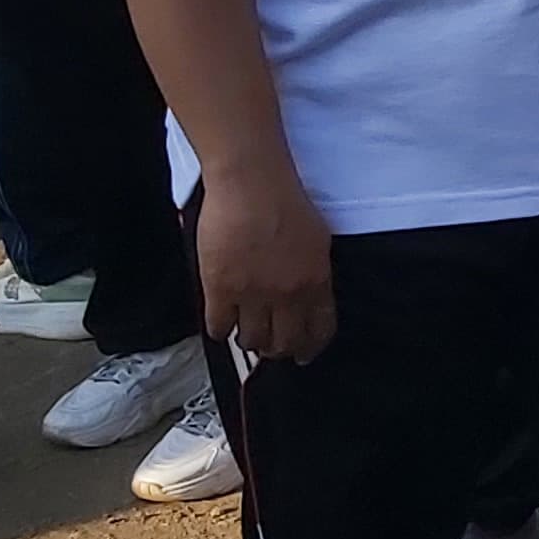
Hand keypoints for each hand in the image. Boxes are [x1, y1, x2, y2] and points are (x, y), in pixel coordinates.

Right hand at [198, 157, 336, 363]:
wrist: (251, 184)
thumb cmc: (285, 202)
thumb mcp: (317, 240)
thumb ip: (315, 273)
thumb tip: (312, 296)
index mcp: (316, 282)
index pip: (320, 330)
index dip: (311, 347)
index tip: (305, 354)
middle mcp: (288, 295)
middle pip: (285, 342)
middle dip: (280, 350)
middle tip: (272, 348)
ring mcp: (253, 294)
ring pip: (252, 341)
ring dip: (250, 342)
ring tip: (247, 336)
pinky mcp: (220, 288)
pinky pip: (219, 327)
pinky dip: (221, 331)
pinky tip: (222, 326)